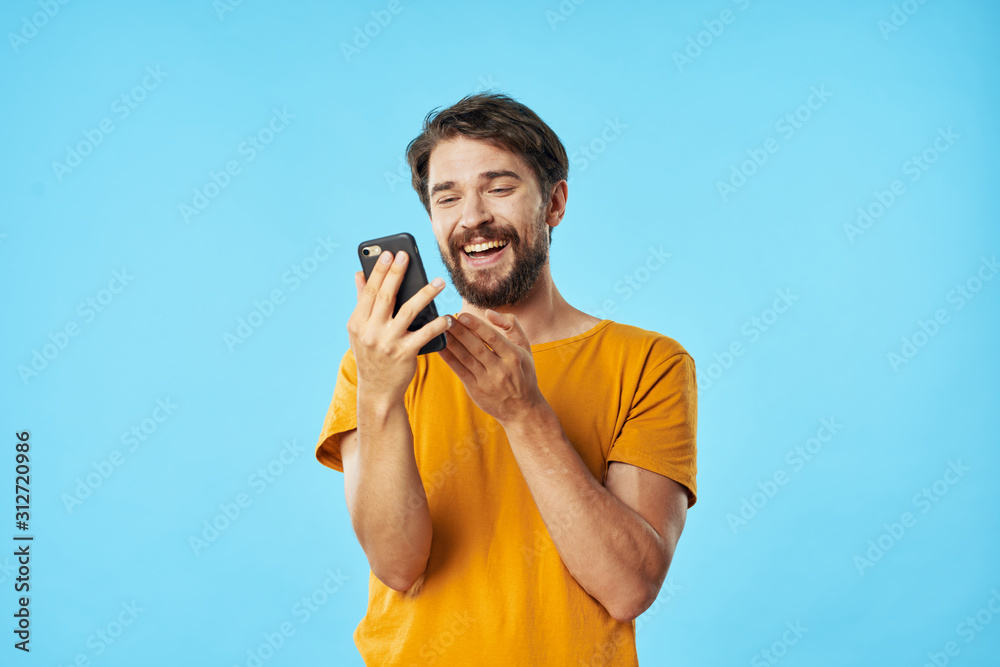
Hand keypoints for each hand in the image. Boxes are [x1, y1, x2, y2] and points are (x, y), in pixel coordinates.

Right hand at [346, 250, 451, 402]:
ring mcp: (387, 343)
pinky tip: (448, 316)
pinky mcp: (404, 354)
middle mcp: (370, 332)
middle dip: (397, 274)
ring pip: (409, 311)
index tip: (389, 254)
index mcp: (357, 323)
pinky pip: (425, 334)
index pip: (369, 292)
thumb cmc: (371, 355)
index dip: (379, 271)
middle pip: (386, 296)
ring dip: (426, 294)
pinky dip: (438, 324)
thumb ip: (361, 302)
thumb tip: (359, 273)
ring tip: (439, 282)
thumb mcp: (360, 331)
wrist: (377, 391)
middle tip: (407, 256)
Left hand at [438, 310, 545, 424]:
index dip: (476, 325)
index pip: (492, 337)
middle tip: (445, 318)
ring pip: (465, 358)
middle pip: (476, 346)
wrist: (523, 409)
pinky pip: (459, 371)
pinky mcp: (476, 390)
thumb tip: (488, 313)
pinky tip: (439, 347)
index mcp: (513, 356)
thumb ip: (511, 325)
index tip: (462, 315)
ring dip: (450, 342)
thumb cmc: (523, 373)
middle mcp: (500, 369)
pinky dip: (448, 358)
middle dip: (459, 331)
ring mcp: (487, 381)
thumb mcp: (525, 348)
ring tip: (438, 329)